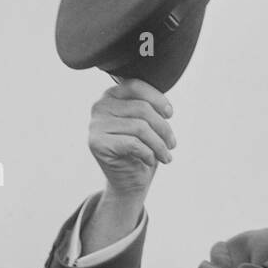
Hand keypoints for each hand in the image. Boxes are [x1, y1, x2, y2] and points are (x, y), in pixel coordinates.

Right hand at [88, 77, 175, 201]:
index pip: (135, 86)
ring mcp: (96, 125)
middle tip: (172, 144)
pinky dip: (148, 154)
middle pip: (142, 109)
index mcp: (111, 96)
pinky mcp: (97, 143)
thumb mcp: (147, 124)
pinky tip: (150, 161)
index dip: (157, 99)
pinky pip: (133, 143)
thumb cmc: (141, 151)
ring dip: (159, 145)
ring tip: (166, 156)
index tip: (170, 114)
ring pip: (140, 127)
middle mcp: (99, 107)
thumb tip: (166, 107)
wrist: (128, 182)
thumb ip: (150, 108)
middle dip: (163, 128)